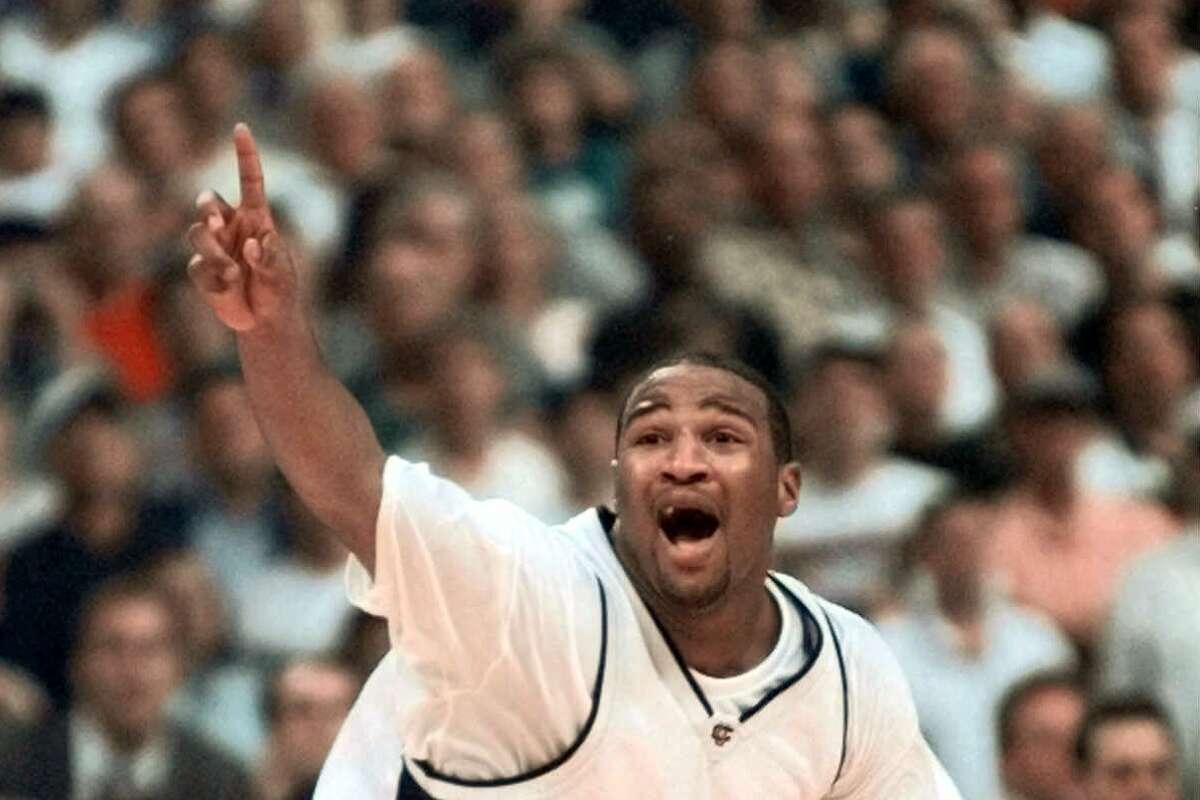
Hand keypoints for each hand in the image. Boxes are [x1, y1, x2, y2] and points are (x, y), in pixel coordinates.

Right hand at [186, 124, 297, 331]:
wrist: (264, 320)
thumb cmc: (278, 290)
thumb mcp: (281, 274)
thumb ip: (270, 259)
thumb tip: (252, 244)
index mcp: (256, 218)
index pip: (249, 180)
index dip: (245, 154)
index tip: (241, 128)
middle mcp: (231, 226)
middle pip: (208, 202)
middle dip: (207, 207)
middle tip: (215, 221)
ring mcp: (214, 246)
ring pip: (198, 234)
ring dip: (213, 252)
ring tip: (233, 273)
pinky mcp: (202, 269)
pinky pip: (197, 266)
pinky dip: (212, 278)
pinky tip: (228, 288)